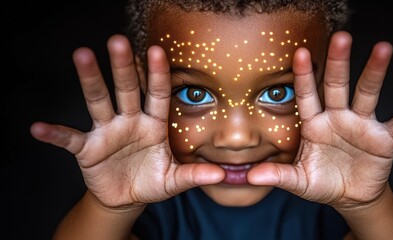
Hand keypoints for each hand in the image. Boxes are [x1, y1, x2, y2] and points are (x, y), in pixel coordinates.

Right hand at [30, 35, 223, 207]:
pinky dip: (55, 134)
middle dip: (123, 67)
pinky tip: (38, 128)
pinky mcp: (87, 149)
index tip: (157, 50)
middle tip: (119, 41)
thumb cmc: (153, 181)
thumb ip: (194, 175)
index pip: (157, 95)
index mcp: (153, 125)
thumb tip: (220, 174)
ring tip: (82, 55)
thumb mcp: (174, 180)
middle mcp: (130, 121)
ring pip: (98, 101)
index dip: (157, 74)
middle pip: (126, 90)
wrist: (128, 196)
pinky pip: (69, 139)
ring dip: (91, 80)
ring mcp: (107, 132)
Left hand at [248, 31, 392, 208]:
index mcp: (315, 124)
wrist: (348, 196)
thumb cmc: (321, 182)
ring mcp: (362, 125)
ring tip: (383, 48)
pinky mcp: (384, 139)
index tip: (298, 53)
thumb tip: (251, 176)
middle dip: (338, 62)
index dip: (303, 76)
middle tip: (340, 37)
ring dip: (375, 72)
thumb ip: (278, 175)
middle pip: (337, 85)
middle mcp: (338, 117)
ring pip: (368, 94)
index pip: (307, 96)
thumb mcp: (298, 181)